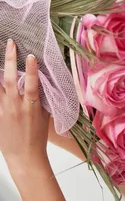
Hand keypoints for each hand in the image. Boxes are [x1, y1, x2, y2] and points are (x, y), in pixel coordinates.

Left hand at [0, 40, 49, 169]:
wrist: (24, 156)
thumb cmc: (37, 137)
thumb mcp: (45, 117)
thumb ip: (42, 100)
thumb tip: (41, 83)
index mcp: (32, 108)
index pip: (33, 85)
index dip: (32, 70)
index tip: (31, 55)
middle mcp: (16, 107)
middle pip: (10, 80)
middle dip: (10, 61)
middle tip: (10, 44)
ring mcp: (3, 111)